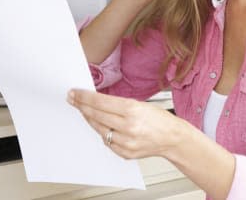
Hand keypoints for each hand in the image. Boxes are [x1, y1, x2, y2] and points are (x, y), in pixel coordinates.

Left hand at [67, 89, 184, 159]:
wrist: (173, 138)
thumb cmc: (159, 119)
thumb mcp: (139, 104)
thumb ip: (117, 104)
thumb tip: (95, 101)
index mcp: (132, 110)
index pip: (100, 102)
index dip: (84, 97)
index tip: (75, 93)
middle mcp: (128, 127)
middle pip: (96, 115)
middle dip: (82, 106)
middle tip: (73, 99)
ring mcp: (126, 142)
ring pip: (98, 129)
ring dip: (89, 119)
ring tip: (84, 111)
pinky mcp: (125, 153)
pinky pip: (107, 141)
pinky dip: (103, 132)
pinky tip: (100, 125)